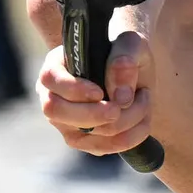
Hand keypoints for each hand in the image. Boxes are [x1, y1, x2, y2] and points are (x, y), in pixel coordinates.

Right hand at [36, 26, 152, 155]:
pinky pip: (101, 148)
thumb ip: (125, 57)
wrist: (137, 75)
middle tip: (119, 108)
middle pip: (55, 112)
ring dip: (121, 123)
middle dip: (92, 114)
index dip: (73, 89)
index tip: (100, 92)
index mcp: (57, 65)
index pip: (50, 78)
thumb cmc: (127, 53)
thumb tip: (121, 96)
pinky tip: (142, 119)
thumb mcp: (132, 44)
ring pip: (81, 135)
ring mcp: (65, 121)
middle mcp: (53, 95)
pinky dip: (128, 138)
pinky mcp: (84, 140)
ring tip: (143, 101)